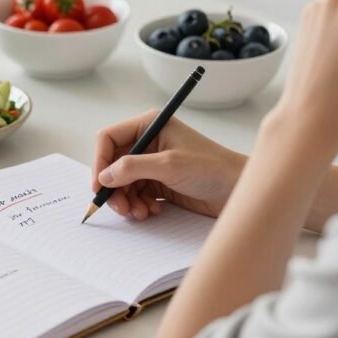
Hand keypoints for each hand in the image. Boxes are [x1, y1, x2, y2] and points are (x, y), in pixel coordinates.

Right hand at [93, 111, 244, 219]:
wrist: (237, 189)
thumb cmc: (211, 168)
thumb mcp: (169, 165)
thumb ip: (133, 168)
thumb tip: (104, 176)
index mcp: (150, 125)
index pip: (109, 139)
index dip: (100, 162)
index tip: (99, 186)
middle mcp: (149, 142)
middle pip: (113, 164)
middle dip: (114, 187)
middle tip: (121, 208)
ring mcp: (153, 163)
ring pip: (123, 182)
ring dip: (126, 200)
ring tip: (139, 213)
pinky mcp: (160, 182)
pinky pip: (136, 194)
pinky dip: (139, 205)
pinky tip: (152, 211)